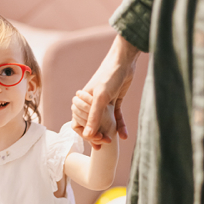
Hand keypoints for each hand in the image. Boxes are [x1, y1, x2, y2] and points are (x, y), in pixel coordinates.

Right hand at [71, 34, 139, 149]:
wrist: (124, 62)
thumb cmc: (109, 77)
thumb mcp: (101, 98)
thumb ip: (94, 117)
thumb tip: (87, 135)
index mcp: (83, 102)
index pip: (79, 123)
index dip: (86, 134)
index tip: (97, 141)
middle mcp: (91, 103)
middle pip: (91, 124)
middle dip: (97, 135)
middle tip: (106, 142)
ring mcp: (103, 103)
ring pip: (104, 122)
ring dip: (108, 132)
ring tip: (113, 141)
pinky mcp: (115, 101)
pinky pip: (116, 117)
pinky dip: (120, 125)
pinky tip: (124, 135)